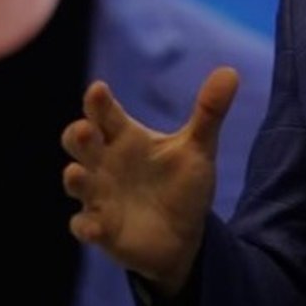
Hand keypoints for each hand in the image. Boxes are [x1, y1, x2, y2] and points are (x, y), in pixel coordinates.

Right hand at [62, 66, 238, 296]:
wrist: (183, 234)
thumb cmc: (182, 184)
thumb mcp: (197, 148)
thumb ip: (209, 112)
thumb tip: (230, 71)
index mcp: (125, 138)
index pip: (105, 114)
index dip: (98, 102)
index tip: (98, 89)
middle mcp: (105, 163)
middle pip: (80, 142)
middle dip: (78, 136)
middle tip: (87, 129)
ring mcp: (99, 196)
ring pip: (77, 182)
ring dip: (75, 178)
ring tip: (76, 173)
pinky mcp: (101, 228)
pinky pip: (85, 227)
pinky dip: (86, 227)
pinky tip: (93, 228)